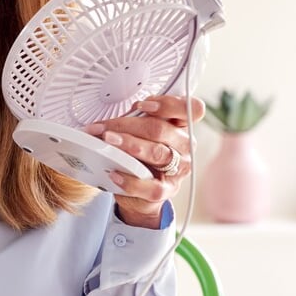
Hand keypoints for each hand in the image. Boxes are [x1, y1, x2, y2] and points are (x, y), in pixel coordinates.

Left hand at [84, 95, 205, 227]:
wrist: (140, 190)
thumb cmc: (140, 155)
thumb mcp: (140, 133)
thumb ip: (136, 121)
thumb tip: (112, 119)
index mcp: (181, 126)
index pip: (192, 108)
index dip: (169, 104)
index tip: (142, 105)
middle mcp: (185, 146)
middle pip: (160, 129)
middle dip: (127, 125)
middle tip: (103, 127)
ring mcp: (179, 169)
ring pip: (156, 153)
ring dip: (128, 144)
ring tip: (107, 141)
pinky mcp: (168, 190)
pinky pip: (151, 186)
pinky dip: (130, 181)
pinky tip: (114, 174)